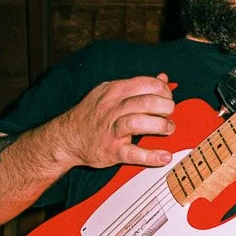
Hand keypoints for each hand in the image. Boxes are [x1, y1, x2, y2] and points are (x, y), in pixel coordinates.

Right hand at [52, 75, 174, 168]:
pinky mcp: (112, 151)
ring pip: (138, 122)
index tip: (167, 99)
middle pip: (144, 102)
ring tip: (168, 129)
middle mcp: (112, 108)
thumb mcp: (110, 93)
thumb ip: (138, 87)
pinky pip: (133, 153)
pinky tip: (165, 157)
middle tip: (169, 114)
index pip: (145, 84)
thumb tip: (163, 79)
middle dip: (165, 106)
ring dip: (160, 126)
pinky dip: (151, 156)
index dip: (163, 91)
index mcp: (114, 91)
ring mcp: (111, 130)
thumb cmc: (93, 114)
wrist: (66, 138)